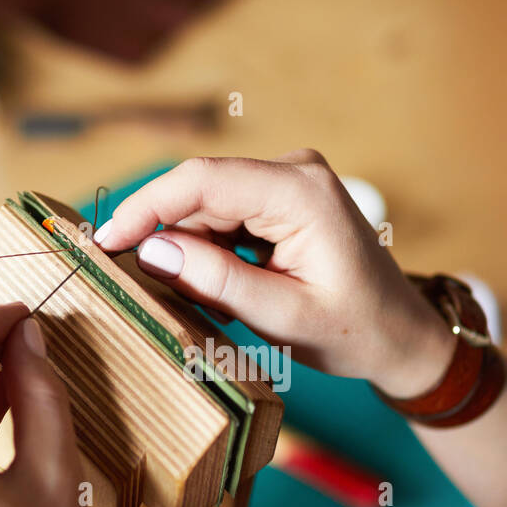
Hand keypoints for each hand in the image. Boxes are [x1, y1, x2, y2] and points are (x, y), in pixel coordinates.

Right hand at [93, 150, 454, 397]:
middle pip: (200, 193)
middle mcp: (294, 171)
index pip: (201, 180)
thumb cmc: (356, 332)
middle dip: (164, 236)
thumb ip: (216, 281)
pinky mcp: (282, 198)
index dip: (145, 208)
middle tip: (144, 287)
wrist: (402, 334)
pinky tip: (223, 290)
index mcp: (301, 192)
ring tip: (206, 303)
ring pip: (207, 206)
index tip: (104, 243)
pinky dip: (210, 252)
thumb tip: (151, 251)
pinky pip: (225, 216)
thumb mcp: (282, 317)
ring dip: (190, 251)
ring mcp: (289, 181)